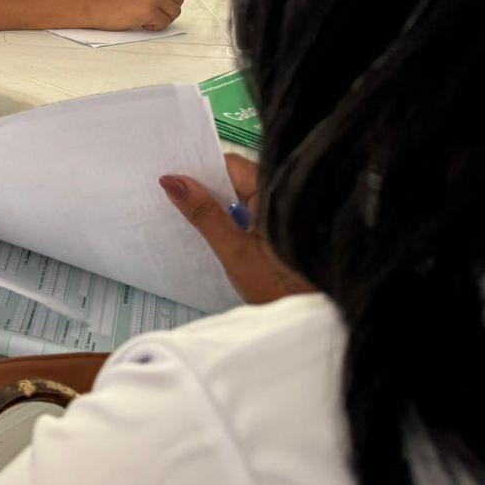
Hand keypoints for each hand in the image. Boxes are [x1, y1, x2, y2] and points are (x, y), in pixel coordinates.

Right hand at [82, 0, 183, 30]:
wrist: (89, 6)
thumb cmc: (103, 2)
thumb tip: (159, 6)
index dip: (162, 4)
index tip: (148, 11)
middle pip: (178, 0)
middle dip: (168, 12)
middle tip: (152, 19)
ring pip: (175, 12)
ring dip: (164, 20)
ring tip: (146, 22)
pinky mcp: (149, 11)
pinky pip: (164, 23)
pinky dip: (156, 27)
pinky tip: (141, 25)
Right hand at [160, 155, 311, 303]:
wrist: (313, 318)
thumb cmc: (278, 287)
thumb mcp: (234, 251)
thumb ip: (203, 214)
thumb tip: (171, 181)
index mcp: (275, 192)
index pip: (231, 165)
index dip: (200, 169)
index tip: (170, 177)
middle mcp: (282, 195)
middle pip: (236, 178)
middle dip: (205, 186)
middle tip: (171, 195)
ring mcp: (283, 211)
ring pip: (241, 194)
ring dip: (216, 202)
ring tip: (185, 210)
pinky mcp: (281, 227)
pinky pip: (250, 210)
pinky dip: (230, 215)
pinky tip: (212, 226)